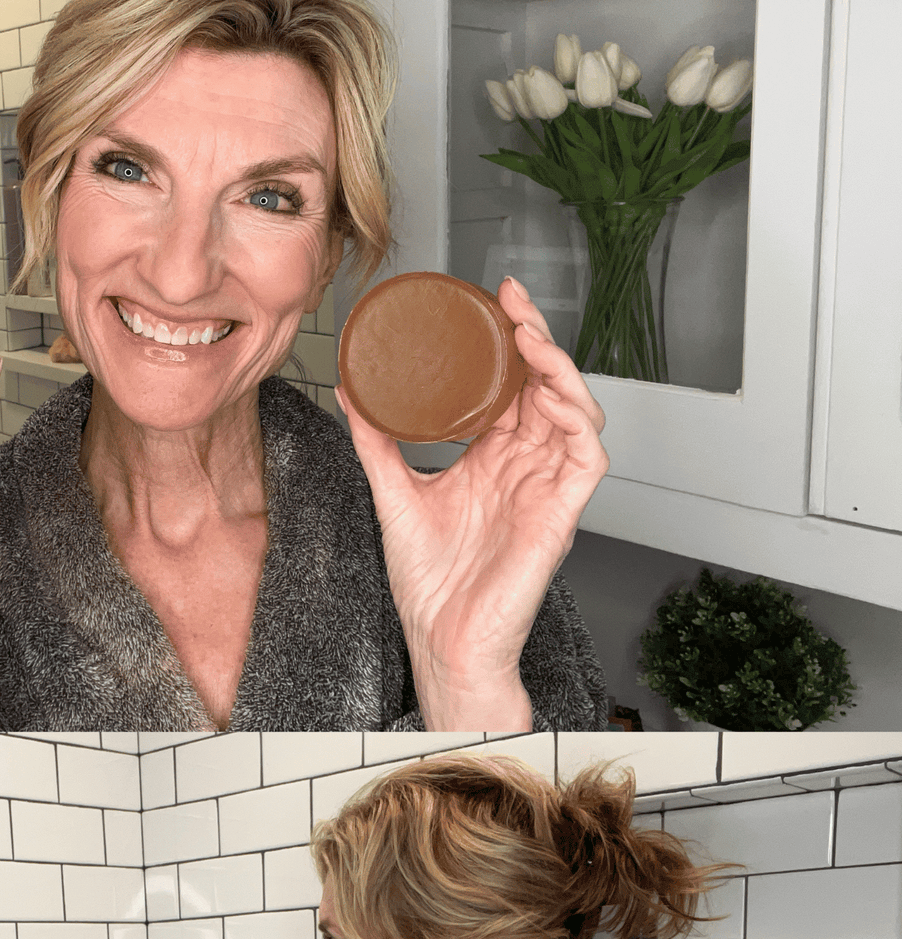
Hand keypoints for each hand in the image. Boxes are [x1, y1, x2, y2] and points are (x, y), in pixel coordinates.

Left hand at [338, 277, 607, 729]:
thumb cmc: (429, 582)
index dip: (512, 340)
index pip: (513, 385)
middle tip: (512, 300)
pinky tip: (551, 395)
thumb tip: (351, 391)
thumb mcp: (393, 494)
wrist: (440, 638)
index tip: (494, 299)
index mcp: (491, 459)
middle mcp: (524, 467)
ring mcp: (545, 488)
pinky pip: (587, 456)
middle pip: (546, 387)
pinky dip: (576, 420)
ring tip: (529, 337)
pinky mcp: (561, 513)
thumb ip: (376, 443)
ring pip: (574, 411)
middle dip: (537, 337)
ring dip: (559, 369)